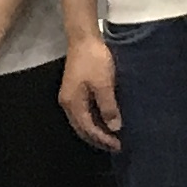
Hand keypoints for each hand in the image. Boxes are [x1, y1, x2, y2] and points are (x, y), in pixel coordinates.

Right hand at [60, 31, 122, 151]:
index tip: (119, 145)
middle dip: (98, 139)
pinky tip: (105, 121)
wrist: (84, 39)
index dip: (103, 139)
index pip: (88, 129)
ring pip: (82, 121)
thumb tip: (114, 127)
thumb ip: (108, 107)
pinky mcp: (75, 91)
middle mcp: (68, 103)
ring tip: (112, 137)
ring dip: (96, 131)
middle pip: (82, 128)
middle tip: (116, 146)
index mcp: (73, 104)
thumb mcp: (104, 85)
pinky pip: (84, 113)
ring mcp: (70, 97)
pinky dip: (94, 120)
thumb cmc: (94, 61)